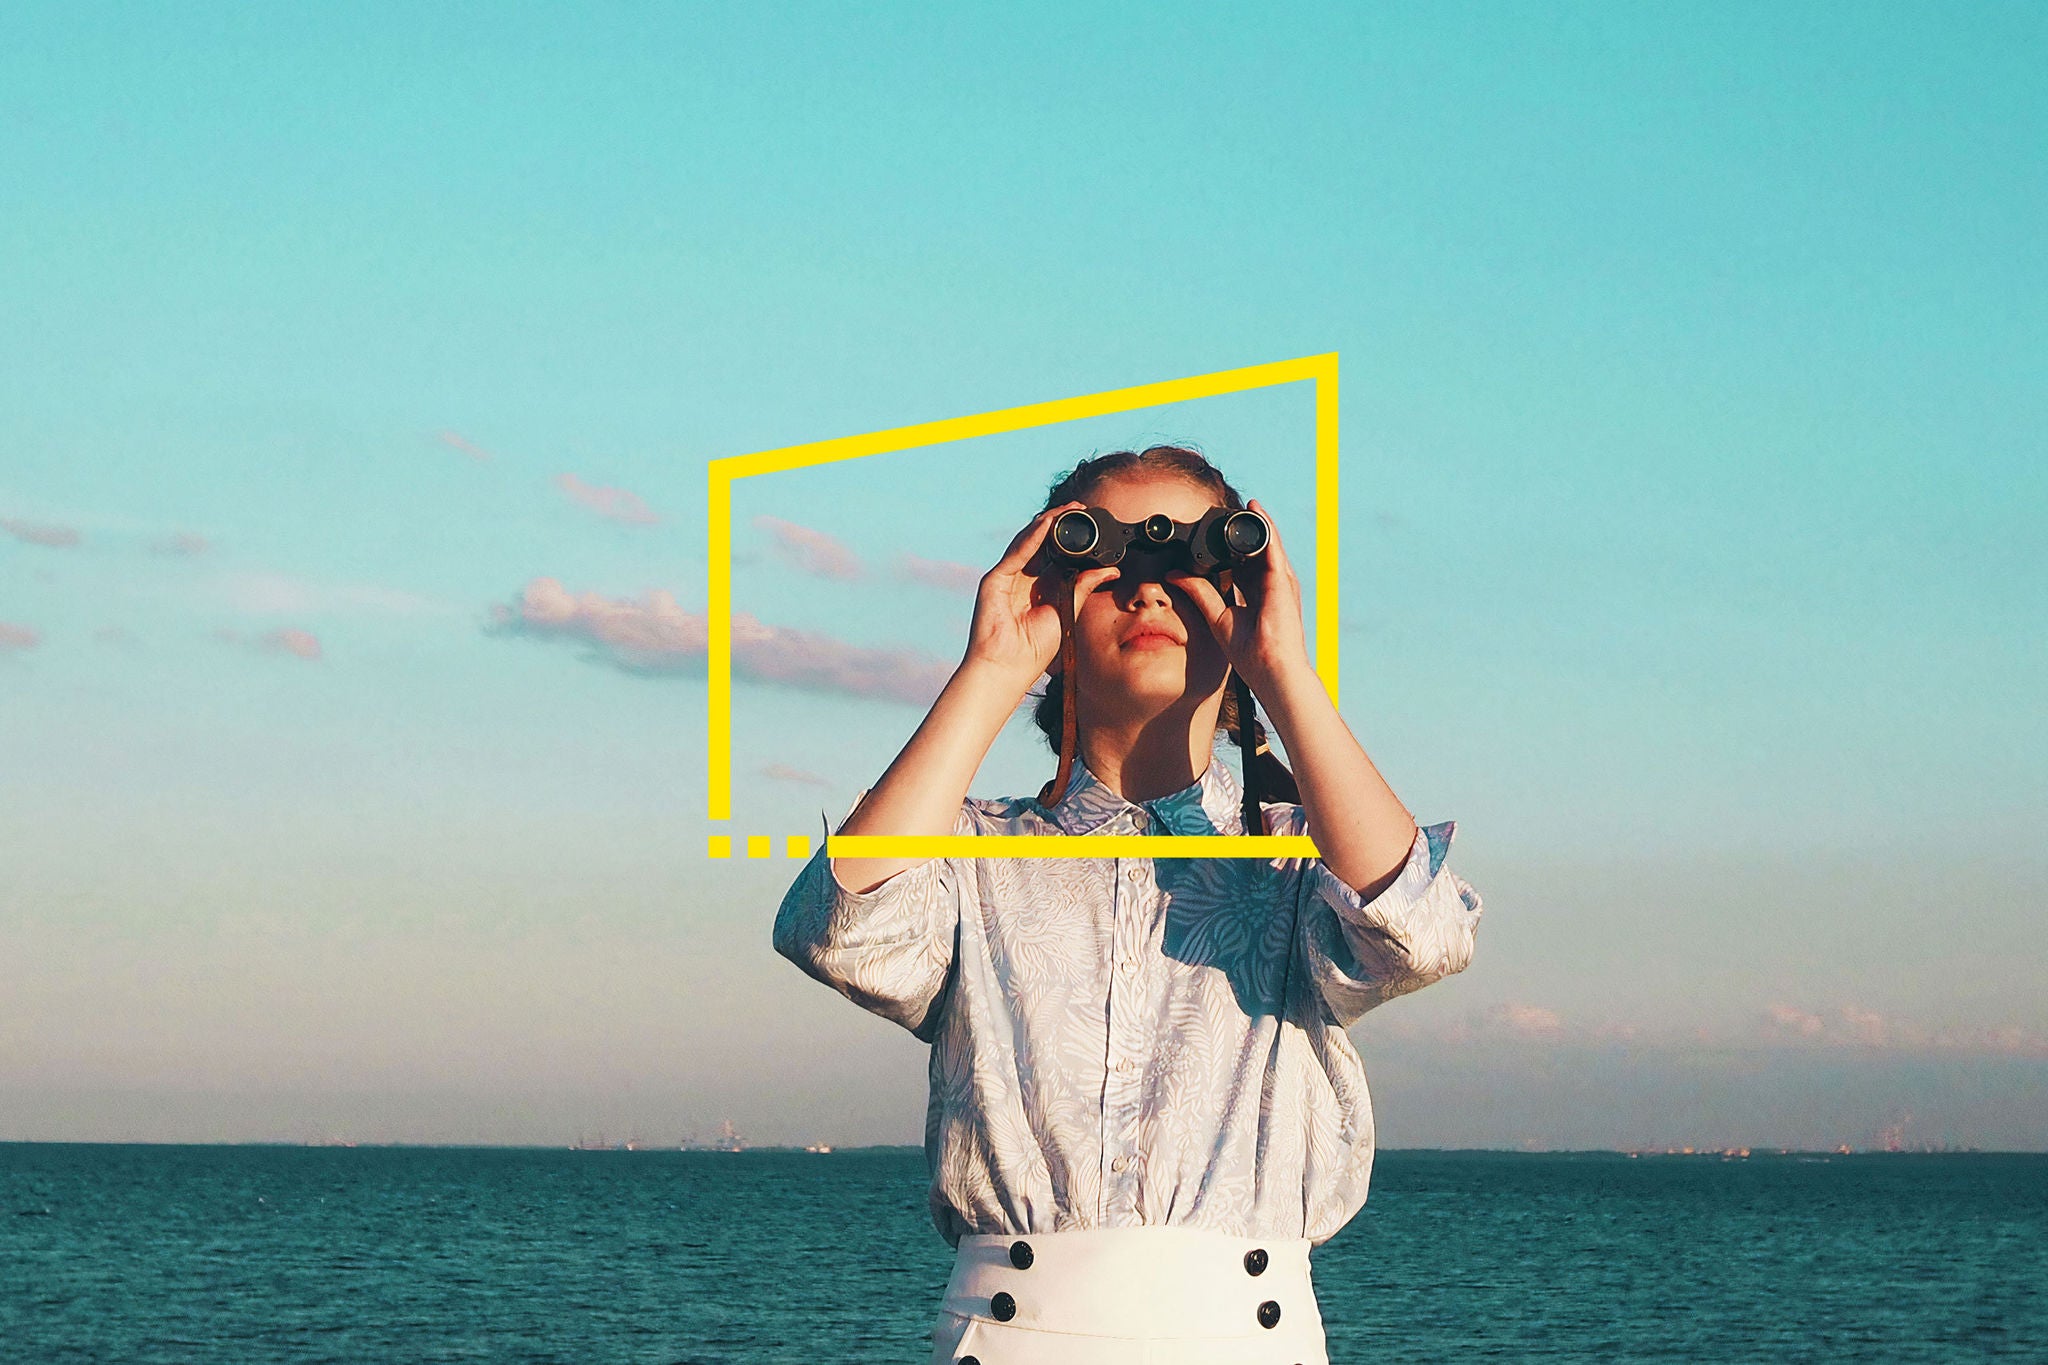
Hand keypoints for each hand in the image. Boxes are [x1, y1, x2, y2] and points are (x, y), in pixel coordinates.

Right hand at [964, 503, 1121, 685]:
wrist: (1009, 667)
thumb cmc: (1035, 649)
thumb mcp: (1068, 610)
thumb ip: (1084, 586)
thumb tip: (1111, 570)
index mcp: (1040, 585)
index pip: (1054, 552)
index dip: (1069, 535)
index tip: (1087, 520)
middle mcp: (1023, 578)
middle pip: (1040, 542)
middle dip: (1058, 523)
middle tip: (1079, 508)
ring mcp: (1007, 577)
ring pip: (1027, 542)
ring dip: (1045, 524)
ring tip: (1064, 510)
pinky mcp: (994, 580)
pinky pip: (1015, 554)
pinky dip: (1030, 538)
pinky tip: (1045, 525)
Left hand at [1165, 499, 1310, 693]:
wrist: (1270, 668)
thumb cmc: (1250, 652)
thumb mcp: (1218, 616)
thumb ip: (1199, 592)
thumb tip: (1175, 574)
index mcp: (1255, 594)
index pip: (1243, 564)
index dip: (1229, 549)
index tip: (1212, 534)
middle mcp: (1269, 585)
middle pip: (1255, 551)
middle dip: (1242, 533)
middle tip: (1225, 512)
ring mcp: (1279, 581)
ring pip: (1266, 544)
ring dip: (1256, 524)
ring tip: (1245, 504)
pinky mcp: (1282, 579)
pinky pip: (1273, 546)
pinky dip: (1265, 527)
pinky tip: (1256, 510)